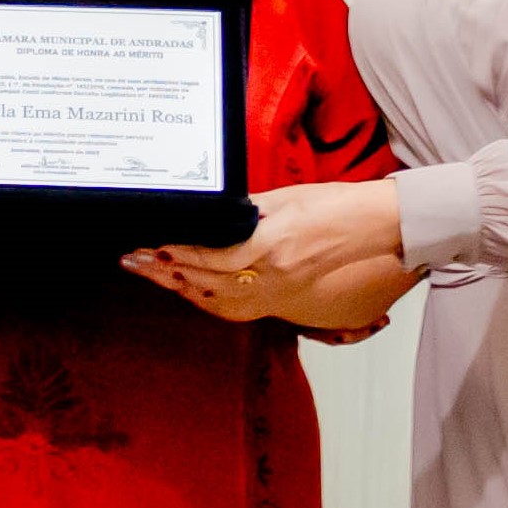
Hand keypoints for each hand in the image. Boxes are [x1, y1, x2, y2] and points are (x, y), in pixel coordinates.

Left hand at [124, 179, 406, 326]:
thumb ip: (246, 211)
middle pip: (208, 282)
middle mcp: (274, 274)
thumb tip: (213, 216)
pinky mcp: (285, 298)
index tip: (152, 246)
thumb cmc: (335, 204)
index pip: (215, 257)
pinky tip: (189, 292)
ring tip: (151, 275)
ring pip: (218, 301)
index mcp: (274, 244)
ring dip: (181, 289)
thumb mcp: (285, 197)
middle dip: (167, 272)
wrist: (373, 226)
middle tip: (134, 261)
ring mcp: (280, 291)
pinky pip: (239, 310)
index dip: (180, 254)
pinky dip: (208, 303)